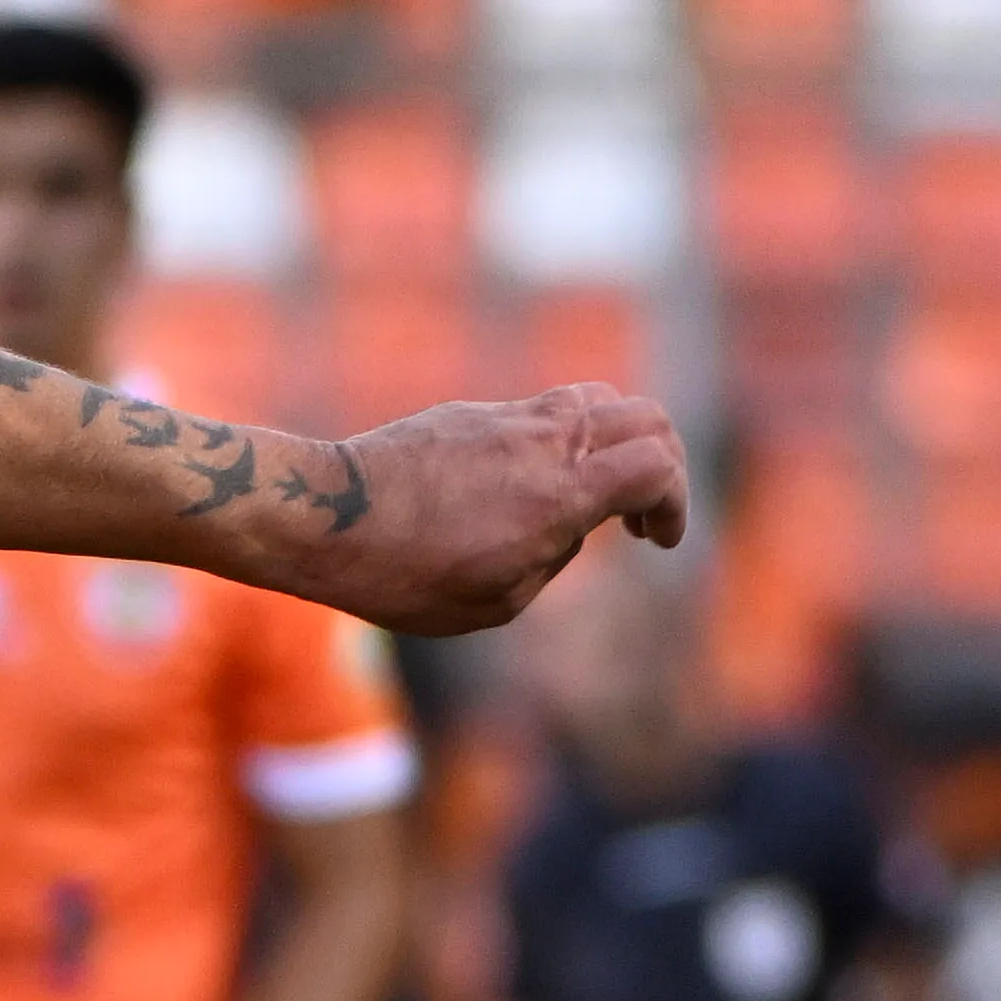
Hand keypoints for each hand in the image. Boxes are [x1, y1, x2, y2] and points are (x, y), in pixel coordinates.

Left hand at [300, 387, 691, 633]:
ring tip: (595, 486)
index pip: (657, 465)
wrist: (324, 521)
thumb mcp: (496, 601)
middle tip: (642, 511)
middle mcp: (543, 442)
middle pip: (644, 415)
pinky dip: (563, 436)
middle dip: (664, 461)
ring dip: (616, 438)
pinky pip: (541, 408)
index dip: (676, 503)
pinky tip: (530, 482)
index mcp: (560, 494)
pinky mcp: (469, 413)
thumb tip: (571, 526)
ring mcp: (505, 418)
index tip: (658, 540)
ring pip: (595, 399)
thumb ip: (554, 557)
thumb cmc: (403, 577)